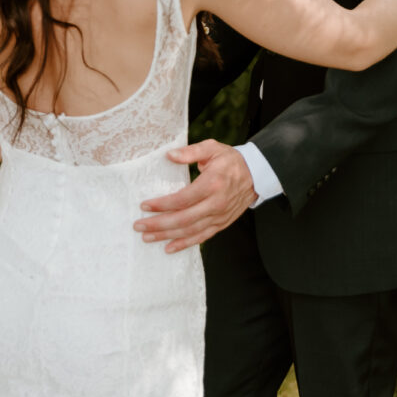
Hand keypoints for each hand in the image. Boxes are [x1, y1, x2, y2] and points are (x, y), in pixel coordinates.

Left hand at [133, 139, 257, 252]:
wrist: (257, 174)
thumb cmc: (231, 160)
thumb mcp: (212, 148)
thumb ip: (191, 152)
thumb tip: (169, 155)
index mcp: (212, 184)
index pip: (182, 199)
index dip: (162, 204)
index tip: (144, 205)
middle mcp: (216, 204)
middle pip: (183, 219)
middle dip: (158, 224)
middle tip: (138, 226)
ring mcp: (219, 216)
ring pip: (190, 231)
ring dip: (167, 236)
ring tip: (147, 238)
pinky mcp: (222, 224)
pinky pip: (202, 237)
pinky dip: (185, 244)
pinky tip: (169, 248)